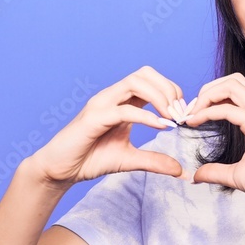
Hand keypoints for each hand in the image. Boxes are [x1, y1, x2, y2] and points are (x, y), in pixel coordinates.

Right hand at [27, 66, 188, 187]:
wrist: (61, 170)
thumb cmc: (90, 159)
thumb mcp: (130, 160)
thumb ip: (154, 161)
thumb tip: (180, 170)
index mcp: (122, 101)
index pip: (151, 80)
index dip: (172, 91)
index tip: (184, 114)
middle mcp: (111, 97)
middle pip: (144, 74)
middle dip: (168, 89)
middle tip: (181, 114)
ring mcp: (101, 104)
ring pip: (134, 83)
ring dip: (159, 97)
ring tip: (172, 118)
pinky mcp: (93, 118)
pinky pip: (123, 109)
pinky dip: (145, 116)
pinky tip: (160, 126)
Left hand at [183, 73, 244, 214]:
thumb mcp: (236, 175)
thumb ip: (216, 171)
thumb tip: (196, 176)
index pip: (235, 89)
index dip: (210, 97)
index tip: (192, 116)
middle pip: (232, 80)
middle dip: (206, 90)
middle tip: (190, 112)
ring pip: (231, 85)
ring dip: (206, 96)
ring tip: (192, 115)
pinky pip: (228, 108)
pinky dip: (208, 112)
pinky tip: (196, 122)